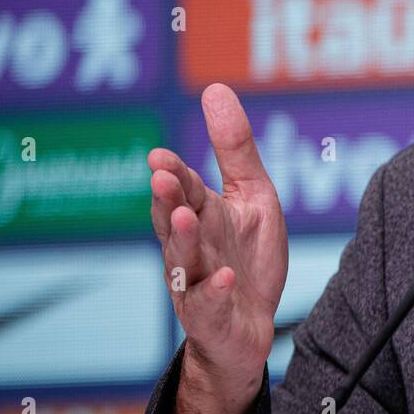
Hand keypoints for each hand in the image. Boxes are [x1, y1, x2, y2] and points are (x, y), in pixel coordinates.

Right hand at [148, 83, 287, 413]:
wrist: (250, 326)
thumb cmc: (246, 254)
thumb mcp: (252, 195)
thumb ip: (234, 148)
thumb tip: (215, 88)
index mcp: (200, 213)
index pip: (183, 188)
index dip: (173, 172)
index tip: (161, 156)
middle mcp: (191, 246)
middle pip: (174, 220)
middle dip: (168, 199)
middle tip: (162, 176)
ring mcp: (196, 282)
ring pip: (183, 260)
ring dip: (183, 238)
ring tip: (186, 215)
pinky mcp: (211, 316)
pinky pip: (207, 304)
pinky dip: (212, 290)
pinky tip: (223, 276)